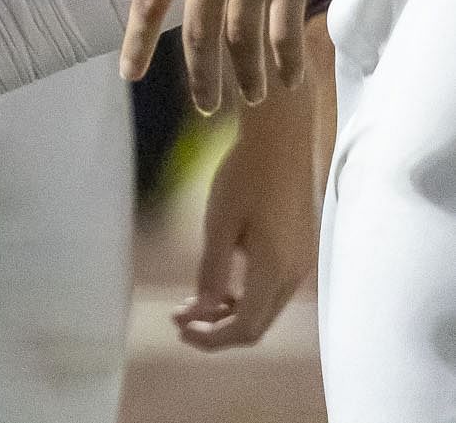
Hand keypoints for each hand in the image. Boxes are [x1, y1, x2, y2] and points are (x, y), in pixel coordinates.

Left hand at [94, 0, 363, 111]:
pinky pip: (284, 27)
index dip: (137, 40)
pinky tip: (287, 80)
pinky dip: (284, 60)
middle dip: (200, 75)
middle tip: (205, 106)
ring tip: (250, 98)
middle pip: (196, 29)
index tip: (128, 74)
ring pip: (241, 36)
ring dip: (245, 75)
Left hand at [174, 53, 325, 348]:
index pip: (246, 327)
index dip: (212, 338)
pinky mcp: (299, 249)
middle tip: (178, 319)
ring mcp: (301, 262)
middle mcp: (295, 273)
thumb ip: (212, 269)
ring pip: (265, 307)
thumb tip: (202, 309)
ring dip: (228, 312)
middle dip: (217, 329)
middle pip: (257, 323)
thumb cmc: (245, 175)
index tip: (177, 329)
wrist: (282, 141)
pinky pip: (272, 287)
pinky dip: (244, 293)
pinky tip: (217, 283)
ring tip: (190, 303)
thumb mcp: (219, 221)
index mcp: (275, 269)